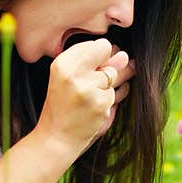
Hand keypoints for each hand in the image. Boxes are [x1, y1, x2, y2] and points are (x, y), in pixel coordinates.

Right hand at [37, 39, 134, 156]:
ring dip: (107, 87)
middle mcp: (74, 73)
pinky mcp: (101, 104)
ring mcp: (88, 89)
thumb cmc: (63, 105)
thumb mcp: (69, 79)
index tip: (89, 71)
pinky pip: (117, 94)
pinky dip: (109, 101)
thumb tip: (124, 56)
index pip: (98, 45)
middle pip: (109, 55)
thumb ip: (95, 63)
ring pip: (114, 75)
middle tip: (89, 86)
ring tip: (89, 99)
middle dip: (107, 67)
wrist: (57, 137)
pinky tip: (94, 109)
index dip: (99, 57)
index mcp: (62, 63)